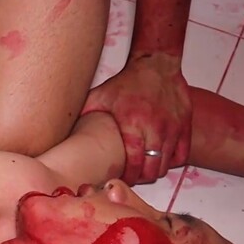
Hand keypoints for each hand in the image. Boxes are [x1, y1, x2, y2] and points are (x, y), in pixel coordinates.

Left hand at [82, 53, 191, 184]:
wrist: (156, 65)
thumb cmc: (126, 83)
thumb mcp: (100, 97)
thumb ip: (83, 114)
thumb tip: (58, 129)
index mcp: (133, 124)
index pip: (134, 163)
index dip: (128, 177)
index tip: (120, 179)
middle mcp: (156, 128)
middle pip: (153, 169)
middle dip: (142, 178)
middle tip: (133, 177)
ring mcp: (173, 128)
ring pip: (167, 165)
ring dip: (155, 171)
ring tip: (144, 168)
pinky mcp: (185, 125)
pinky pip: (182, 154)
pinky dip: (171, 160)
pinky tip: (160, 157)